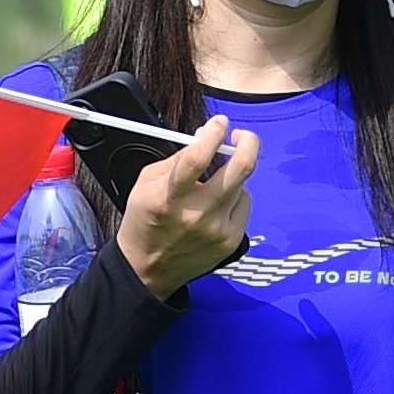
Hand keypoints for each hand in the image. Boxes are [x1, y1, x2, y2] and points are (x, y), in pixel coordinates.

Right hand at [114, 114, 254, 296]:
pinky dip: (234, 198)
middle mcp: (196, 215)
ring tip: (214, 183)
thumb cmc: (145, 221)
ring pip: (242, 186)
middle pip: (239, 170)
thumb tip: (205, 137)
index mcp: (168, 198)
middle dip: (248, 144)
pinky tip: (217, 204)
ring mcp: (217, 230)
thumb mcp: (145, 184)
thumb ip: (176, 160)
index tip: (219, 123)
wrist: (148, 270)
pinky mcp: (230, 241)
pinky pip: (244, 205)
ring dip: (232, 176)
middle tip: (242, 137)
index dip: (212, 134)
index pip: (196, 158)